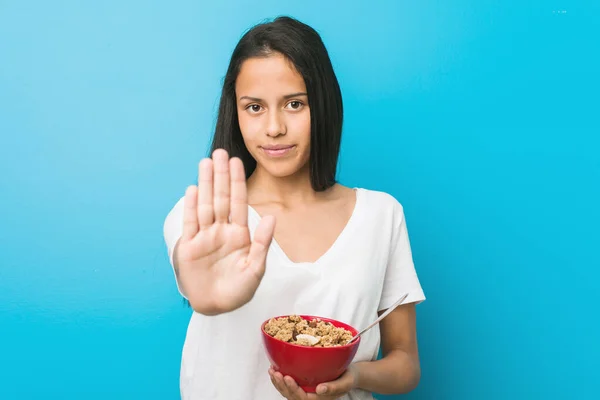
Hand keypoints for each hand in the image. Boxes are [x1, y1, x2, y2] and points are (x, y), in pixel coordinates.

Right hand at [176, 149, 275, 314]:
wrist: (216, 306)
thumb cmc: (239, 290)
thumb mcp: (256, 269)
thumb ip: (262, 243)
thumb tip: (271, 217)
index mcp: (240, 234)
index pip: (239, 202)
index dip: (237, 182)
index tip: (236, 162)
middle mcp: (222, 231)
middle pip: (221, 198)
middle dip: (220, 175)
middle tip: (219, 152)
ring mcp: (205, 237)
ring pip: (205, 205)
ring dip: (206, 184)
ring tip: (205, 162)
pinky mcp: (190, 247)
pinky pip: (191, 222)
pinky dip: (191, 206)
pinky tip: (193, 189)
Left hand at [269, 365, 357, 398]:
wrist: (348, 376)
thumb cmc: (347, 378)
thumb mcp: (345, 382)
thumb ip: (334, 387)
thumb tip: (320, 389)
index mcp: (320, 399)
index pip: (303, 397)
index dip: (293, 389)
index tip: (287, 377)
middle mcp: (311, 398)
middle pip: (293, 396)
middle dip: (282, 385)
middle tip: (276, 373)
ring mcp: (306, 393)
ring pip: (288, 392)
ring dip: (278, 383)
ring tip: (272, 371)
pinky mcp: (303, 387)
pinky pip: (289, 387)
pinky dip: (280, 380)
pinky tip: (274, 370)